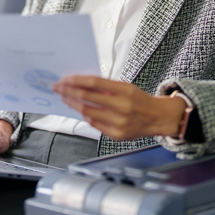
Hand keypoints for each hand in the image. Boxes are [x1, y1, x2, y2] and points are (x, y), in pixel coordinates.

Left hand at [52, 76, 187, 140]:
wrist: (156, 118)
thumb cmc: (139, 100)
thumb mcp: (126, 87)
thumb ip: (106, 87)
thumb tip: (81, 83)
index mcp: (125, 91)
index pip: (94, 83)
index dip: (76, 81)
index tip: (64, 79)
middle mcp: (122, 107)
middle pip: (87, 98)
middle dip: (68, 92)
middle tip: (57, 88)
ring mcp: (118, 123)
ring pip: (87, 112)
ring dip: (72, 104)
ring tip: (64, 98)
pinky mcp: (116, 135)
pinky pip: (94, 124)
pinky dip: (85, 115)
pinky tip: (79, 110)